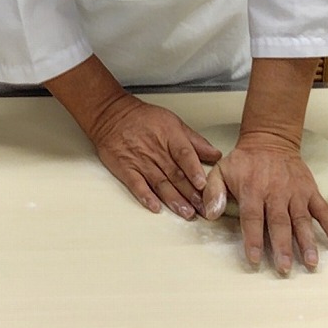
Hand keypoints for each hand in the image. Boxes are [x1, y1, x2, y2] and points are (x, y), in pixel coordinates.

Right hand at [89, 94, 221, 218]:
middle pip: (176, 174)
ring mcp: (140, 160)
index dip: (194, 170)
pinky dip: (146, 196)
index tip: (203, 184)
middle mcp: (156, 150)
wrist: (112, 115)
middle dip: (191, 193)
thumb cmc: (144, 119)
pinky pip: (136, 184)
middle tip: (203, 208)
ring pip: (160, 182)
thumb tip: (216, 155)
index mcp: (170, 136)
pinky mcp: (125, 168)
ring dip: (174, 199)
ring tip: (186, 212)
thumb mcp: (173, 122)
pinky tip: (155, 207)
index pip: (184, 155)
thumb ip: (195, 141)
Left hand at [203, 131, 327, 274]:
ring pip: (302, 219)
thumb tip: (210, 214)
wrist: (271, 140)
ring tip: (311, 263)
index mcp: (253, 189)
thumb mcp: (221, 170)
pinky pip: (324, 211)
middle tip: (284, 268)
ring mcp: (296, 192)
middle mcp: (276, 192)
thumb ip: (213, 192)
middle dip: (282, 246)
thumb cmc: (244, 161)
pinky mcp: (310, 191)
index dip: (253, 238)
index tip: (254, 259)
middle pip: (280, 222)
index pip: (253, 217)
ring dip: (307, 242)